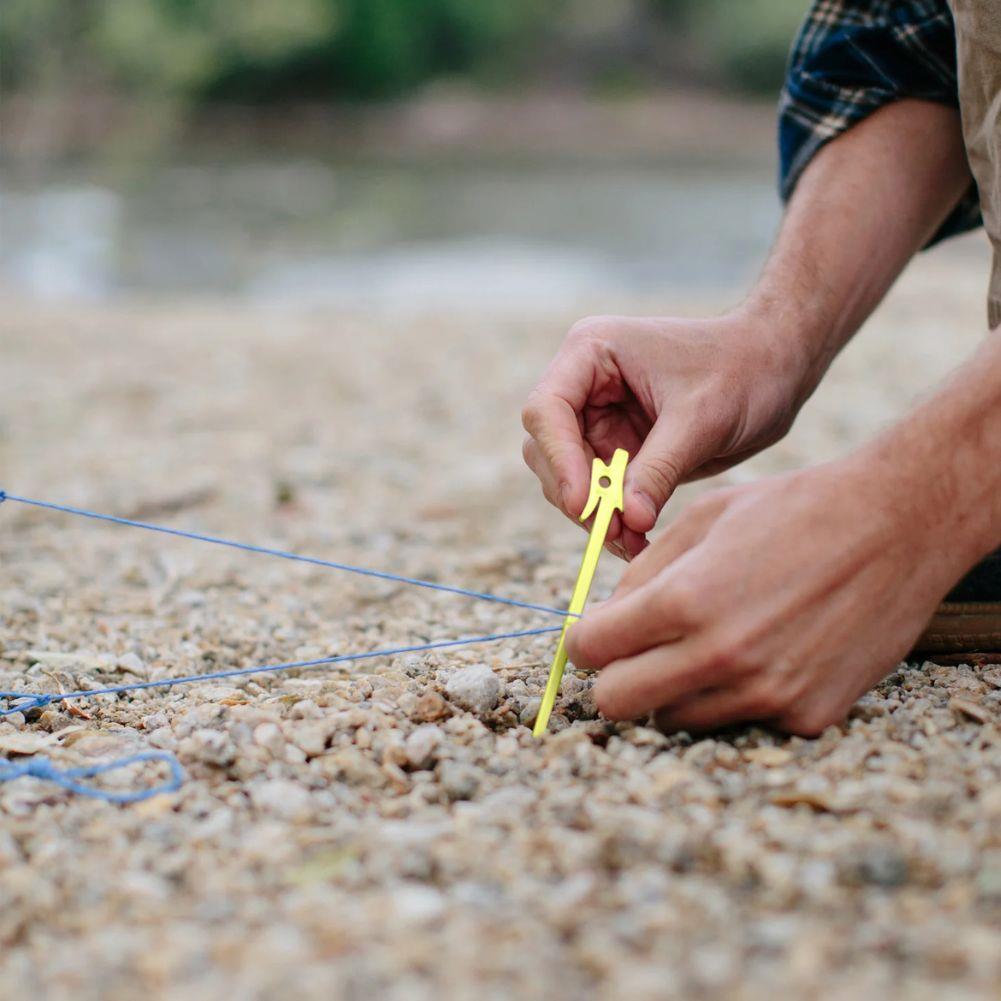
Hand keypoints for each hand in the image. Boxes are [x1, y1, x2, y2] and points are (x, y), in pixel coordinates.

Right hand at [521, 310, 810, 558]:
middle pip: (547, 449)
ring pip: (567, 478)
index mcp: (592, 352)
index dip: (558, 460)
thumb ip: (659, 469)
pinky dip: (613, 519)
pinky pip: (599, 493)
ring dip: (594, 515)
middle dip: (577, 495)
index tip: (584, 506)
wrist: (776, 369)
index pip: (547, 410)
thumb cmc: (743, 370)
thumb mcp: (701, 419)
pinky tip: (639, 541)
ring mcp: (596, 419)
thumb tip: (628, 522)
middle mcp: (583, 384)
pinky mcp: (616, 449)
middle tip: (614, 533)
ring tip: (633, 543)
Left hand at [565, 459, 966, 735]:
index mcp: (685, 600)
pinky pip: (740, 722)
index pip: (590, 650)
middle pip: (618, 702)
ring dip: (674, 690)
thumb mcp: (703, 518)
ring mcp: (766, 693)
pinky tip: (766, 653)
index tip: (594, 637)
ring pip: (674, 719)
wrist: (898, 525)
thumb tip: (602, 620)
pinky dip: (736, 697)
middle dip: (614, 678)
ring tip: (710, 644)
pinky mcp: (807, 716)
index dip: (584, 642)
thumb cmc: (795, 510)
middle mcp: (721, 655)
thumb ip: (641, 575)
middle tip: (634, 655)